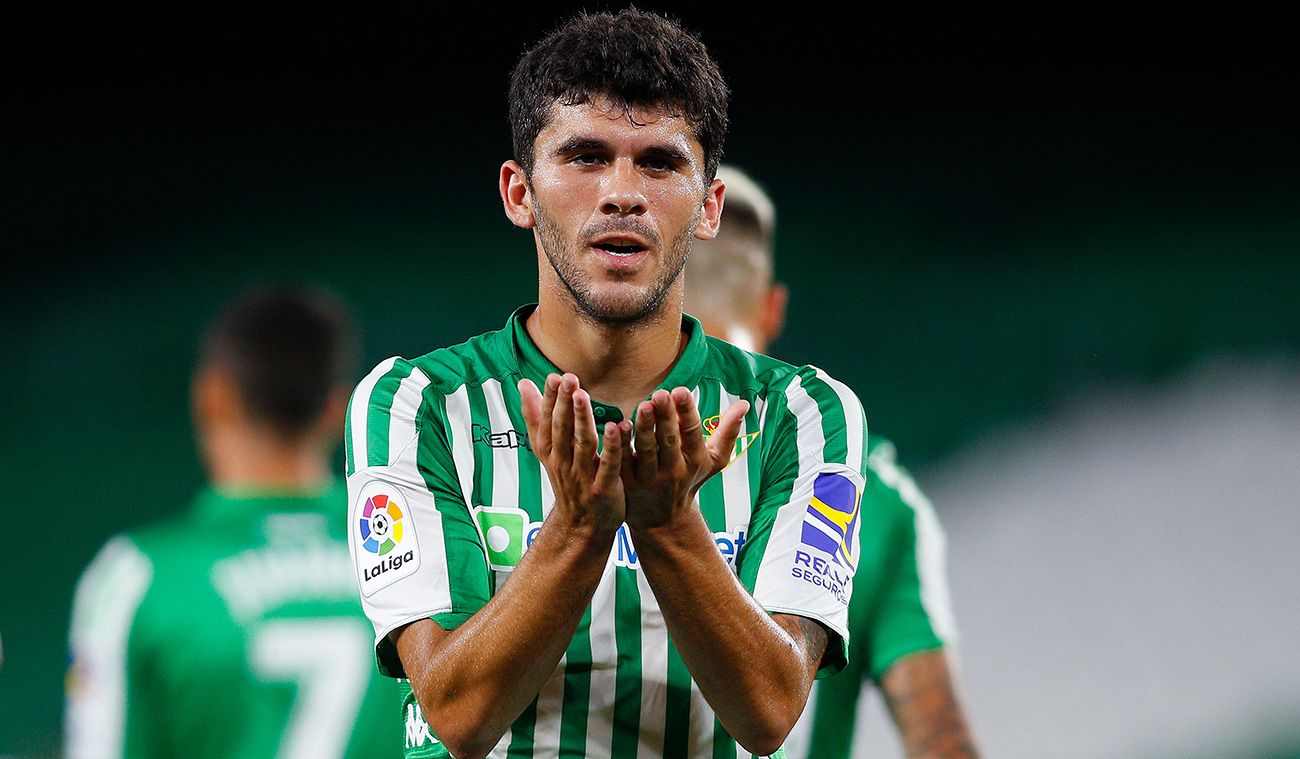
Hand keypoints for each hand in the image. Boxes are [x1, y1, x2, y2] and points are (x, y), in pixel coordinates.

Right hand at [518, 373, 629, 535]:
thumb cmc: (567, 480)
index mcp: (550, 450)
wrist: (581, 526)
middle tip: (568, 378)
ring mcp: (583, 476)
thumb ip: (536, 416)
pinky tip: (617, 428)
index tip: (553, 377)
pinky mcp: (603, 488)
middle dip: (563, 404)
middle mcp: (563, 462)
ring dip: (582, 420)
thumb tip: (523, 384)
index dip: (549, 400)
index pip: (547, 421)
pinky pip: (608, 465)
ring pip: (583, 444)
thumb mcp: (546, 450)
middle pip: (562, 430)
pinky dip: (612, 448)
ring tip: (583, 396)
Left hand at [621, 387, 748, 528]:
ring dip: (644, 428)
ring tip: (643, 406)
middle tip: (660, 394)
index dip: (687, 412)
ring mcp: (650, 478)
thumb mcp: (713, 461)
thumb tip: (745, 404)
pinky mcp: (629, 483)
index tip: (681, 391)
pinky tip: (617, 425)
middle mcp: (674, 469)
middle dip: (665, 417)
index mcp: (694, 459)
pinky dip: (621, 445)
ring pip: (647, 450)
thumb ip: (728, 432)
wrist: (664, 521)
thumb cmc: (689, 482)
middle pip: (669, 440)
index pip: (692, 433)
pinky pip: (625, 461)